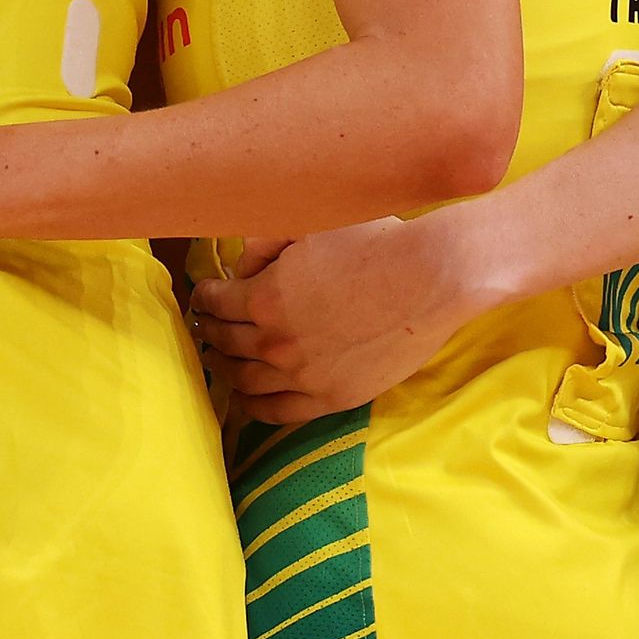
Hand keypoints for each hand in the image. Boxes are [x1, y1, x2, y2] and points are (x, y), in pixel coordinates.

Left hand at [189, 212, 494, 423]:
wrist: (432, 278)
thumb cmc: (374, 241)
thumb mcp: (309, 225)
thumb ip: (265, 242)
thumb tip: (241, 264)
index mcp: (264, 298)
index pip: (216, 303)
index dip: (207, 296)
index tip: (207, 294)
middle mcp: (276, 342)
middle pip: (226, 342)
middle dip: (213, 330)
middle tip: (210, 325)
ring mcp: (303, 376)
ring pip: (244, 380)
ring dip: (226, 368)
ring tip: (222, 359)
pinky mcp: (331, 399)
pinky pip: (277, 412)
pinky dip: (253, 407)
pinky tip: (244, 400)